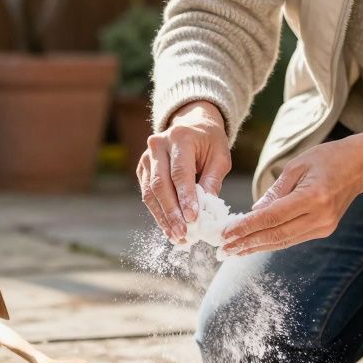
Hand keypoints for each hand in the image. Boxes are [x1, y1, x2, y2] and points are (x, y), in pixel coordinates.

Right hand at [137, 100, 232, 241]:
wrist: (192, 126)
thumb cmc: (209, 142)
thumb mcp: (220, 156)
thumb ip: (213, 181)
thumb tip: (206, 211)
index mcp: (180, 137)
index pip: (180, 172)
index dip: (185, 197)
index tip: (192, 218)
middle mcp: (158, 145)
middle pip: (160, 184)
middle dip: (172, 212)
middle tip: (183, 233)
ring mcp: (146, 157)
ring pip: (150, 192)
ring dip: (163, 217)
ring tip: (177, 236)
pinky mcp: (142, 169)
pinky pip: (147, 194)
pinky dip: (158, 213)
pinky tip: (169, 227)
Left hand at [222, 131, 362, 255]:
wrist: (360, 165)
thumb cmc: (327, 158)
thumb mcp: (296, 166)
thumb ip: (274, 192)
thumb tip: (252, 213)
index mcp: (314, 197)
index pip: (272, 217)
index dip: (247, 227)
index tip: (226, 234)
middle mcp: (320, 217)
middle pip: (276, 234)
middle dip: (247, 243)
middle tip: (223, 250)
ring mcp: (324, 227)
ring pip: (283, 241)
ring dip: (256, 246)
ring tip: (232, 251)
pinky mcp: (324, 230)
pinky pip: (292, 238)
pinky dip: (271, 242)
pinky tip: (253, 244)